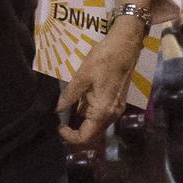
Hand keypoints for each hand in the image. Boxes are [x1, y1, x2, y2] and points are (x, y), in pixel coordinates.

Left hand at [59, 20, 145, 149]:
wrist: (125, 46)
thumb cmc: (103, 59)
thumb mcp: (81, 76)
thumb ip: (69, 96)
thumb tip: (57, 109)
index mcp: (102, 111)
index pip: (85, 137)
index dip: (69, 136)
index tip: (58, 126)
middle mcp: (112, 114)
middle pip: (92, 133)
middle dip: (75, 129)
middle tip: (61, 119)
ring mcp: (116, 108)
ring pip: (96, 123)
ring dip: (82, 119)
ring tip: (68, 106)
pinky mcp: (117, 102)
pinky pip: (101, 113)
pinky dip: (89, 110)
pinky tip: (81, 98)